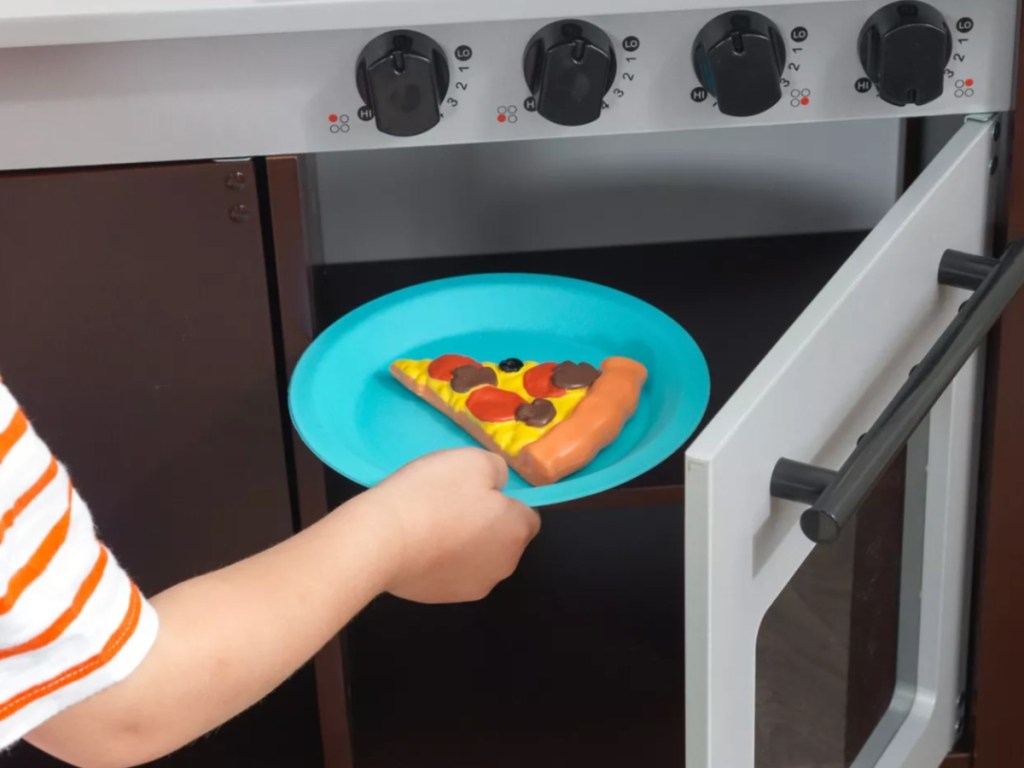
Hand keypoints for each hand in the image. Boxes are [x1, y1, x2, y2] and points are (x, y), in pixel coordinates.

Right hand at [363, 448, 540, 602]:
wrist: (381, 539)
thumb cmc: (434, 494)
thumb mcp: (473, 461)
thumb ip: (497, 470)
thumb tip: (498, 486)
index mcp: (517, 532)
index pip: (528, 516)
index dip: (505, 501)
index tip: (476, 490)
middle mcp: (504, 566)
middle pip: (503, 539)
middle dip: (485, 523)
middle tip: (451, 503)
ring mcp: (473, 588)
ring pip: (477, 558)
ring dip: (463, 543)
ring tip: (430, 523)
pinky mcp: (441, 598)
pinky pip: (449, 573)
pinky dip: (440, 560)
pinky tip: (417, 545)